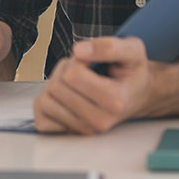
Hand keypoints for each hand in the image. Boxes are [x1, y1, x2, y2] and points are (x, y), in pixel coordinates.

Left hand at [33, 36, 153, 134]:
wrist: (137, 95)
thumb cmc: (132, 72)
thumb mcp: (131, 49)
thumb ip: (108, 46)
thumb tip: (79, 51)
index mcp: (115, 101)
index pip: (73, 75)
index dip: (77, 61)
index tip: (90, 63)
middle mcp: (100, 121)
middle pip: (57, 87)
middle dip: (65, 72)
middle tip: (83, 72)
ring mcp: (84, 129)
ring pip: (46, 100)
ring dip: (56, 85)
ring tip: (76, 84)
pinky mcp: (69, 132)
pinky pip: (40, 115)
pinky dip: (46, 101)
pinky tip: (64, 96)